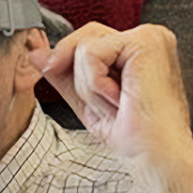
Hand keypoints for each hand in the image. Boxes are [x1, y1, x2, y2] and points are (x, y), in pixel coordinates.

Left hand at [29, 22, 192, 165]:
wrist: (155, 156)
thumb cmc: (133, 135)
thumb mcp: (87, 100)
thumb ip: (63, 74)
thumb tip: (36, 54)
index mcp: (137, 49)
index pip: (86, 41)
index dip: (67, 63)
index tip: (65, 83)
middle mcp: (146, 37)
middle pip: (82, 39)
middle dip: (79, 78)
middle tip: (106, 106)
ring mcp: (148, 36)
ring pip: (83, 48)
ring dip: (89, 87)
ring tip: (118, 104)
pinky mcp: (145, 42)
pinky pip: (90, 54)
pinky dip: (96, 85)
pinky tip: (121, 99)